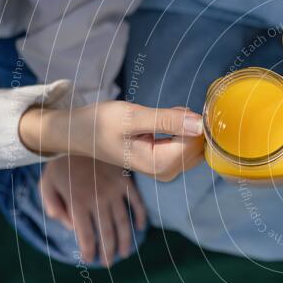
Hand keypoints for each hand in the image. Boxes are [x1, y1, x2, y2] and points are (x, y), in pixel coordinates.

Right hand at [20, 101, 204, 180]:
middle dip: (188, 123)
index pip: (196, 141)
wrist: (82, 134)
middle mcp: (167, 172)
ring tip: (158, 118)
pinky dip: (180, 127)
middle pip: (198, 144)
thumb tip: (200, 124)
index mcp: (160, 164)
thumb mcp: (133, 116)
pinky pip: (187, 142)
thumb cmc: (102, 123)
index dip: (192, 121)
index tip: (172, 110)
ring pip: (195, 142)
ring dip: (184, 124)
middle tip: (162, 113)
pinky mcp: (167, 162)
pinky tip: (160, 123)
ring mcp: (168, 169)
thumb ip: (167, 120)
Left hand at [40, 156, 146, 265]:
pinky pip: (136, 202)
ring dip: (126, 240)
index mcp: (77, 202)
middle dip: (109, 251)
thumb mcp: (46, 185)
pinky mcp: (125, 180)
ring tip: (126, 253)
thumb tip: (69, 227)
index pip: (86, 235)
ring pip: (123, 221)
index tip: (91, 260)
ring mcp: (114, 190)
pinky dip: (140, 216)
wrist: (76, 134)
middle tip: (110, 263)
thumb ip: (53, 207)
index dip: (89, 251)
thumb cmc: (59, 163)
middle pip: (106, 233)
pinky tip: (140, 228)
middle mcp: (97, 199)